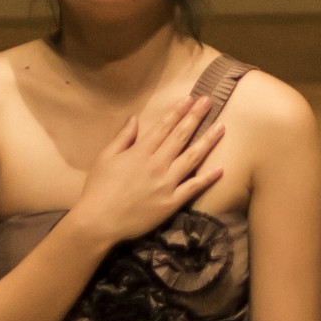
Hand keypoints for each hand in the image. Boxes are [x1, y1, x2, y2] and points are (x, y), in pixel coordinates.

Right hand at [67, 96, 226, 248]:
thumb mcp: (105, 158)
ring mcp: (166, 184)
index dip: (178, 112)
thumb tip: (135, 119)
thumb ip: (122, 138)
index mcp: (140, 153)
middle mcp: (156, 165)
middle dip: (196, 117)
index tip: (190, 99)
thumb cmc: (99, 189)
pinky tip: (220, 169)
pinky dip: (207, 178)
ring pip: (191, 158)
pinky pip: (193, 188)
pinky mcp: (171, 203)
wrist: (100, 222)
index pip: (163, 127)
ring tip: (221, 127)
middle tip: (209, 101)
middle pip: (180, 137)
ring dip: (207, 141)